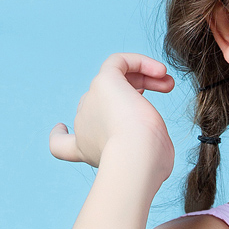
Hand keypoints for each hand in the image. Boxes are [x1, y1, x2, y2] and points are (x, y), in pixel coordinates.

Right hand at [49, 53, 175, 176]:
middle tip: (163, 91)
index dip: (60, 135)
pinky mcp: (104, 83)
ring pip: (114, 81)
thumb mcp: (148, 164)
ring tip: (169, 83)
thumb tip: (152, 141)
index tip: (61, 128)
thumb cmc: (147, 167)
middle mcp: (85, 126)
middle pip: (100, 104)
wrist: (135, 160)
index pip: (64, 145)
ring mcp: (92, 102)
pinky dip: (139, 61)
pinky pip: (118, 62)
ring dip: (143, 78)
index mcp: (88, 151)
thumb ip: (147, 153)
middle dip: (131, 96)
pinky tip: (160, 70)